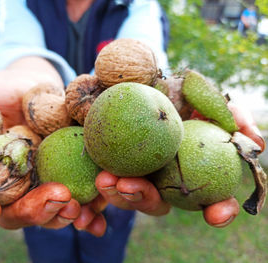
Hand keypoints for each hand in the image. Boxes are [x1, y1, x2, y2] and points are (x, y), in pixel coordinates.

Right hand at [0, 159, 106, 235]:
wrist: (34, 86)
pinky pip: (80, 200)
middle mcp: (10, 188)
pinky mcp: (69, 178)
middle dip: (34, 211)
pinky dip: (90, 212)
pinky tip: (99, 219)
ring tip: (80, 206)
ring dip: (64, 214)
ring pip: (50, 211)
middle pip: (16, 212)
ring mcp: (41, 185)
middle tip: (56, 198)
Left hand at [96, 102, 264, 227]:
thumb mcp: (205, 98)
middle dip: (145, 199)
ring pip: (127, 197)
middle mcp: (162, 181)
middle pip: (157, 203)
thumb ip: (230, 116)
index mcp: (188, 172)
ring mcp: (136, 178)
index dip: (218, 211)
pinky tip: (95, 183)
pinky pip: (104, 187)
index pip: (210, 200)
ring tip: (106, 180)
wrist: (140, 83)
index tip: (217, 214)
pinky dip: (99, 192)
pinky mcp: (110, 172)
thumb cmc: (178, 93)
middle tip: (133, 186)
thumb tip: (254, 141)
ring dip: (117, 194)